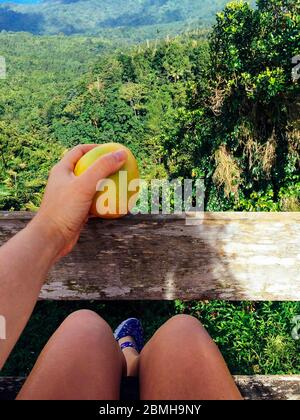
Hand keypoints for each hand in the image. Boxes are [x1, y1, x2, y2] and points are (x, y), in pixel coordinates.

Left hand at [31, 144, 126, 258]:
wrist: (51, 239)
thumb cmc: (64, 210)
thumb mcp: (84, 185)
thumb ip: (103, 168)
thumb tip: (122, 153)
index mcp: (62, 170)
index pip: (80, 151)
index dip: (96, 148)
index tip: (113, 150)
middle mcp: (65, 181)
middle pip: (87, 168)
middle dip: (104, 167)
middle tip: (120, 167)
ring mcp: (71, 197)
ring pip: (92, 187)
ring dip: (106, 186)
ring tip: (122, 185)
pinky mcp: (76, 211)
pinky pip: (94, 203)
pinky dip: (105, 202)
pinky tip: (118, 204)